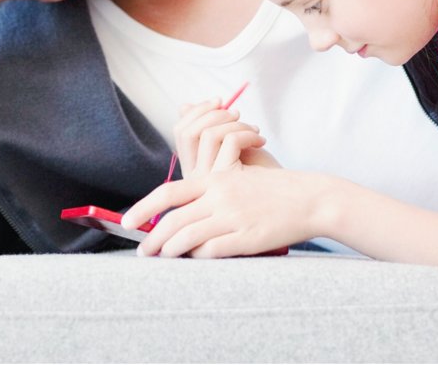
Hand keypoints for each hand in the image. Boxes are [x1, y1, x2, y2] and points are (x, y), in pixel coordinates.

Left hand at [123, 168, 327, 258]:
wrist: (309, 198)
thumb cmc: (272, 190)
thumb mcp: (238, 177)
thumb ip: (209, 187)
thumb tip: (179, 205)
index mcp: (214, 179)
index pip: (169, 193)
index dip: (144, 208)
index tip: (127, 222)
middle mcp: (220, 196)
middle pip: (174, 220)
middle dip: (152, 239)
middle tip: (142, 253)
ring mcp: (234, 217)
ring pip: (189, 237)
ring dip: (171, 251)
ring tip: (164, 258)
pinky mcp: (248, 237)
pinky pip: (213, 250)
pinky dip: (199, 257)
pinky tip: (195, 260)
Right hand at [173, 99, 278, 176]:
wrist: (281, 197)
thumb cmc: (258, 172)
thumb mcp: (229, 146)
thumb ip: (207, 127)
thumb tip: (184, 106)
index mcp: (192, 167)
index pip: (180, 132)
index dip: (197, 111)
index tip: (219, 101)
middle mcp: (193, 176)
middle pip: (188, 132)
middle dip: (214, 113)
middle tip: (237, 113)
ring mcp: (207, 179)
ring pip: (209, 134)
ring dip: (235, 123)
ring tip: (254, 129)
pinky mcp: (226, 178)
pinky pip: (230, 141)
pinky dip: (248, 133)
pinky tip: (260, 140)